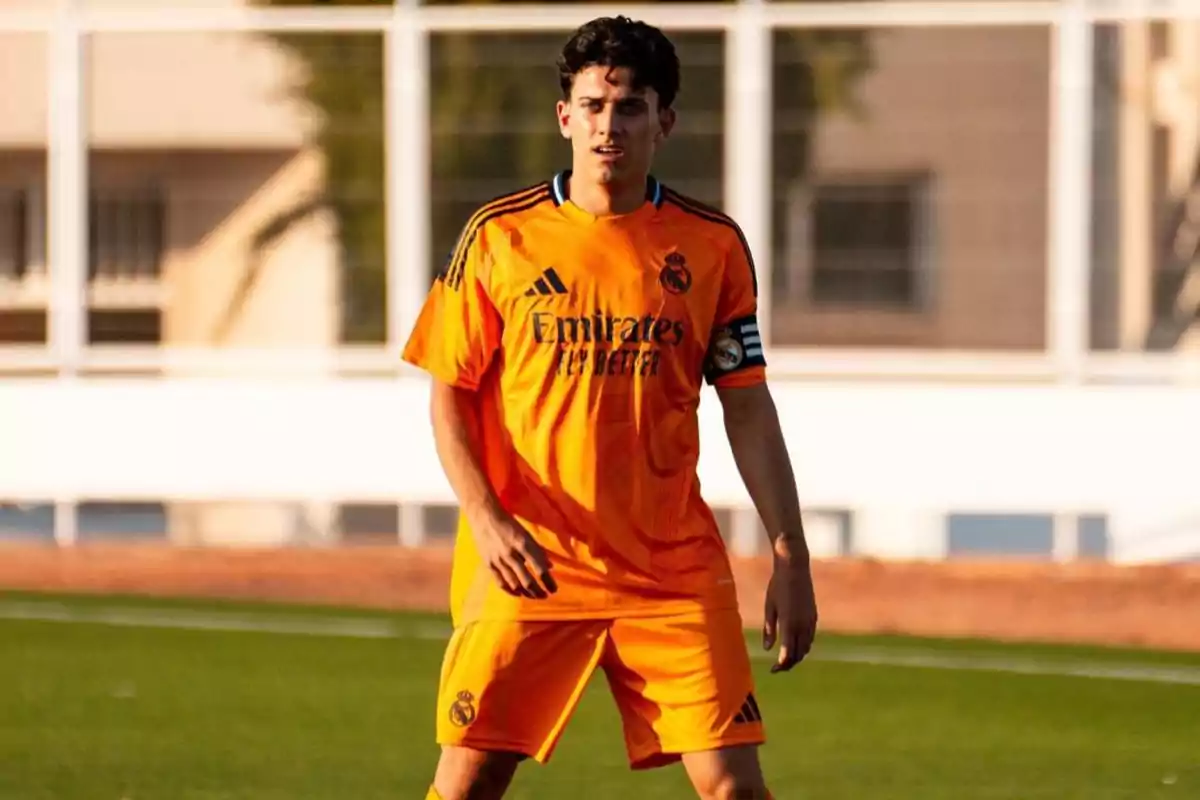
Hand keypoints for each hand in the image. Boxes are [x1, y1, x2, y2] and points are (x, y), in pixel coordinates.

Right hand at [467, 508, 557, 598]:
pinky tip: (517, 593)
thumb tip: (550, 566)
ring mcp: (499, 561)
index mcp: (524, 544)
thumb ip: (538, 550)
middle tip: (545, 596)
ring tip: (533, 596)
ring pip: (515, 584)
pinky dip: (510, 591)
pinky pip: (501, 582)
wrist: (484, 516)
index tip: (554, 589)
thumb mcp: (527, 534)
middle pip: (528, 580)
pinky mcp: (489, 564)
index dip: (548, 582)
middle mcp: (512, 554)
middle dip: (538, 591)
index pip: (540, 569)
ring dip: (526, 593)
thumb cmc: (509, 524)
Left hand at [762, 537, 817, 672]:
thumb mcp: (769, 607)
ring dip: (797, 657)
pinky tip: (795, 646)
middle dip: (788, 664)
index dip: (780, 665)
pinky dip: (803, 646)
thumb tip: (767, 649)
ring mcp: (810, 621)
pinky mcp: (814, 616)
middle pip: (798, 654)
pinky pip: (810, 638)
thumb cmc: (777, 586)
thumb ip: (769, 629)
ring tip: (785, 660)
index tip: (772, 670)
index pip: (787, 653)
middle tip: (777, 668)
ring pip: (806, 648)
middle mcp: (802, 625)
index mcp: (789, 623)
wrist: (795, 569)